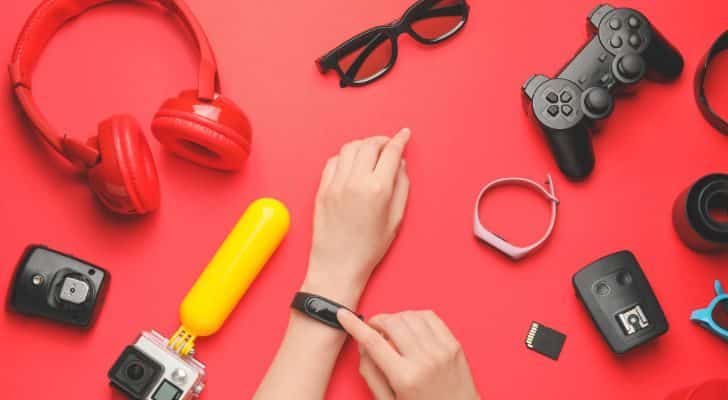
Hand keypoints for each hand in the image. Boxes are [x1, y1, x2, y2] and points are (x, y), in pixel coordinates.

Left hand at [302, 129, 410, 306]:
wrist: (338, 265)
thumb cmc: (368, 248)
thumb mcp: (395, 219)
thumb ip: (401, 187)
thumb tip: (400, 165)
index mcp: (378, 189)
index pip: (391, 152)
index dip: (400, 139)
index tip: (404, 134)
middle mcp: (355, 181)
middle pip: (369, 144)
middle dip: (382, 140)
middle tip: (389, 144)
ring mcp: (335, 184)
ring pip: (350, 148)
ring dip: (363, 144)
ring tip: (371, 151)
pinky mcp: (322, 189)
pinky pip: (333, 161)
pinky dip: (345, 156)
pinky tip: (352, 163)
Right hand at [338, 310, 479, 399]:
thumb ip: (372, 374)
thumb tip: (362, 345)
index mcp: (405, 378)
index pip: (373, 342)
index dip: (355, 326)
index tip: (344, 315)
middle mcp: (425, 360)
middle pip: (392, 323)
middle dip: (377, 321)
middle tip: (373, 329)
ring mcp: (442, 350)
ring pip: (410, 316)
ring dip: (396, 318)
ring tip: (393, 332)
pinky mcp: (453, 345)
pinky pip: (430, 317)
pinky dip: (416, 316)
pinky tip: (411, 327)